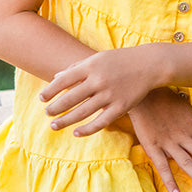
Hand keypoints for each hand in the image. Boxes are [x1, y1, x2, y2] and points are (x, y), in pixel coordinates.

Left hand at [39, 47, 155, 134]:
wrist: (149, 64)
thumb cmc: (121, 60)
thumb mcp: (98, 58)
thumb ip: (77, 67)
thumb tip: (56, 77)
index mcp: (91, 66)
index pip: (64, 80)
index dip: (50, 91)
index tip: (41, 99)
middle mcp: (99, 80)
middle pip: (70, 98)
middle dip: (55, 108)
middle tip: (47, 114)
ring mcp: (110, 94)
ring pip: (82, 112)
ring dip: (66, 121)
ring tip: (54, 126)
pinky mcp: (121, 106)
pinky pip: (100, 122)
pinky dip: (87, 129)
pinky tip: (76, 133)